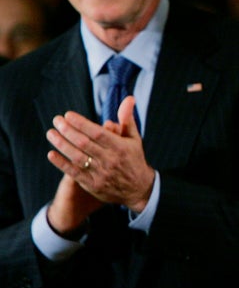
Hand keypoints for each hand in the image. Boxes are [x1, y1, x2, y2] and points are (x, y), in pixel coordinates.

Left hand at [46, 96, 154, 214]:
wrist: (138, 189)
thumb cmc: (134, 159)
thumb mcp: (134, 138)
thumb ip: (127, 118)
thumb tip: (129, 98)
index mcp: (121, 147)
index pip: (98, 133)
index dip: (81, 123)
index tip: (68, 115)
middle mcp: (110, 160)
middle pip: (84, 143)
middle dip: (68, 130)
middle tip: (56, 120)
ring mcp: (101, 174)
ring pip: (77, 157)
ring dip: (61, 144)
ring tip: (51, 133)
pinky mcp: (93, 185)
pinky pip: (74, 173)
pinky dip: (61, 164)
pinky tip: (51, 154)